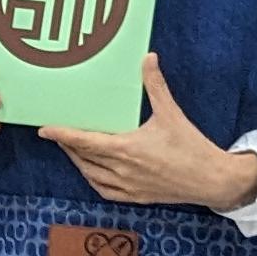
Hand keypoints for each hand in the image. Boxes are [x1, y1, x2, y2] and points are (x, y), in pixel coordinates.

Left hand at [41, 59, 256, 211]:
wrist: (213, 180)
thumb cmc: (192, 147)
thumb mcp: (172, 113)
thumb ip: (155, 85)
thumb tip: (148, 58)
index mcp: (126, 149)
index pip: (84, 141)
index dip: (62, 134)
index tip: (44, 129)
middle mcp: (121, 170)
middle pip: (83, 158)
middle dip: (67, 145)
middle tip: (57, 133)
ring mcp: (128, 186)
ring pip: (91, 176)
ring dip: (78, 163)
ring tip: (72, 150)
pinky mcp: (137, 197)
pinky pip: (105, 191)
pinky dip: (93, 181)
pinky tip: (92, 173)